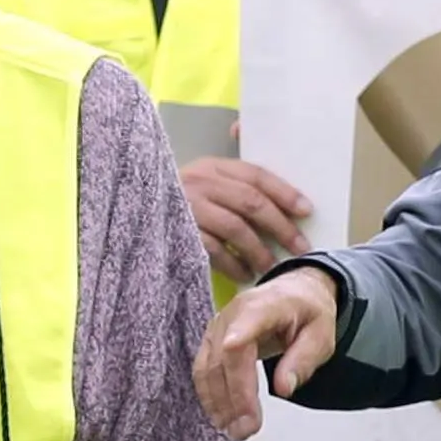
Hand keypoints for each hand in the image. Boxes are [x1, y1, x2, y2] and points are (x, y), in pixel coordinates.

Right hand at [183, 156, 315, 283]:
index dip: (284, 192)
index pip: (256, 175)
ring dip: (259, 250)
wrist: (133, 210)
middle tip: (300, 247)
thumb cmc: (182, 199)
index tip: (307, 210)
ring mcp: (187, 207)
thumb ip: (236, 180)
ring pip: (235, 228)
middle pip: (250, 202)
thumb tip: (279, 186)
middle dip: (280, 226)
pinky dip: (234, 264)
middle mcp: (200, 182)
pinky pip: (214, 250)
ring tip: (272, 266)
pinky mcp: (178, 233)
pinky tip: (245, 274)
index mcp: (212, 166)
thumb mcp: (205, 180)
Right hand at [196, 271, 342, 437]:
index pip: (241, 336)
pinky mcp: (211, 339)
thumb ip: (303, 360)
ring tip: (234, 430)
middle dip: (233, 400)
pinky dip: (210, 395)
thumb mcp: (321, 334)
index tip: (242, 404)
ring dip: (217, 402)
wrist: (295, 290)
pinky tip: (221, 416)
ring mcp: (217, 326)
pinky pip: (203, 369)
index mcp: (263, 306)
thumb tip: (283, 389)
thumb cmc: (309, 312)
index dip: (237, 371)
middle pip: (223, 360)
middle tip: (247, 430)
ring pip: (207, 368)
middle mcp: (232, 314)